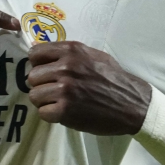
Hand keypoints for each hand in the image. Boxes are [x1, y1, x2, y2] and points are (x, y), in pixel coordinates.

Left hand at [26, 41, 151, 134]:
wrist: (132, 103)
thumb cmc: (113, 78)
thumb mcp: (92, 55)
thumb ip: (67, 52)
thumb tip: (38, 48)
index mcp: (71, 51)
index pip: (34, 53)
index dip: (38, 64)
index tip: (46, 72)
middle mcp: (66, 67)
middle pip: (32, 76)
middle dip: (41, 85)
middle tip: (55, 91)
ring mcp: (65, 90)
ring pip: (34, 95)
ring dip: (44, 101)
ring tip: (59, 102)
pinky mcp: (66, 111)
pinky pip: (42, 112)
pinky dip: (51, 115)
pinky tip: (63, 112)